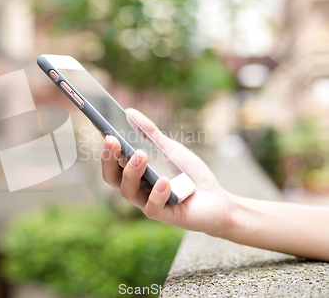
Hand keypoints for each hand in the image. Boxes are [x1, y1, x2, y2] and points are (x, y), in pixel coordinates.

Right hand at [101, 108, 234, 236]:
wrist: (221, 201)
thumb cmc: (194, 177)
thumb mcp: (171, 149)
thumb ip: (151, 133)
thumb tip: (129, 112)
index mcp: (137, 176)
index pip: (113, 166)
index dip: (107, 152)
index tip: (107, 135)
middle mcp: (138, 191)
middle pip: (112, 179)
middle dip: (109, 160)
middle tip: (113, 141)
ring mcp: (150, 205)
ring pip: (128, 192)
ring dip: (131, 172)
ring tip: (141, 154)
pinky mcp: (165, 217)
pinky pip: (151, 208)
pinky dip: (156, 193)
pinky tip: (165, 181)